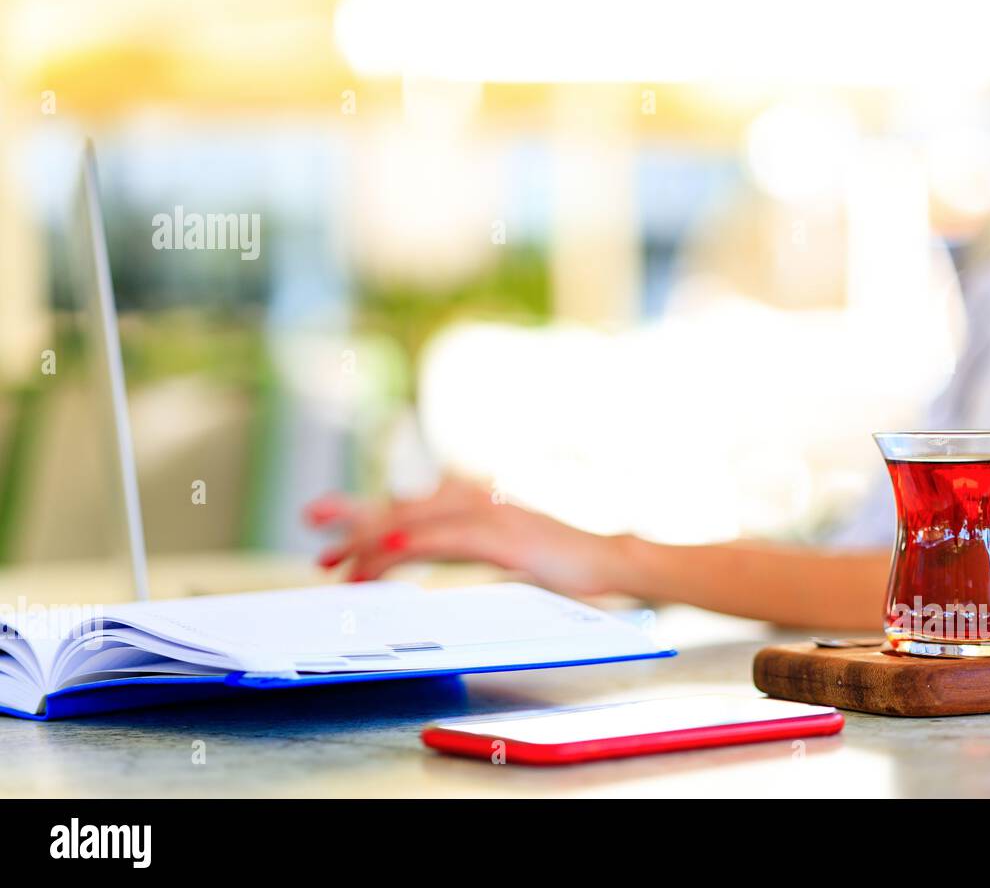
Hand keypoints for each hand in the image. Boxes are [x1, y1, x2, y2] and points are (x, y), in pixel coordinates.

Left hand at [302, 476, 622, 595]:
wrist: (608, 561)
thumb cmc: (561, 562)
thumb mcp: (505, 551)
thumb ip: (468, 546)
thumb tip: (428, 554)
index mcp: (475, 501)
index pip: (409, 506)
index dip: (366, 516)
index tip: (330, 534)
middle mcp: (476, 499)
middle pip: (401, 506)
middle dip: (352, 517)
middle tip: (311, 523)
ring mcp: (488, 516)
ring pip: (413, 523)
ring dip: (370, 540)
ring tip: (336, 558)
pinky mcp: (501, 538)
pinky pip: (443, 541)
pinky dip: (408, 545)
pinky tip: (383, 551)